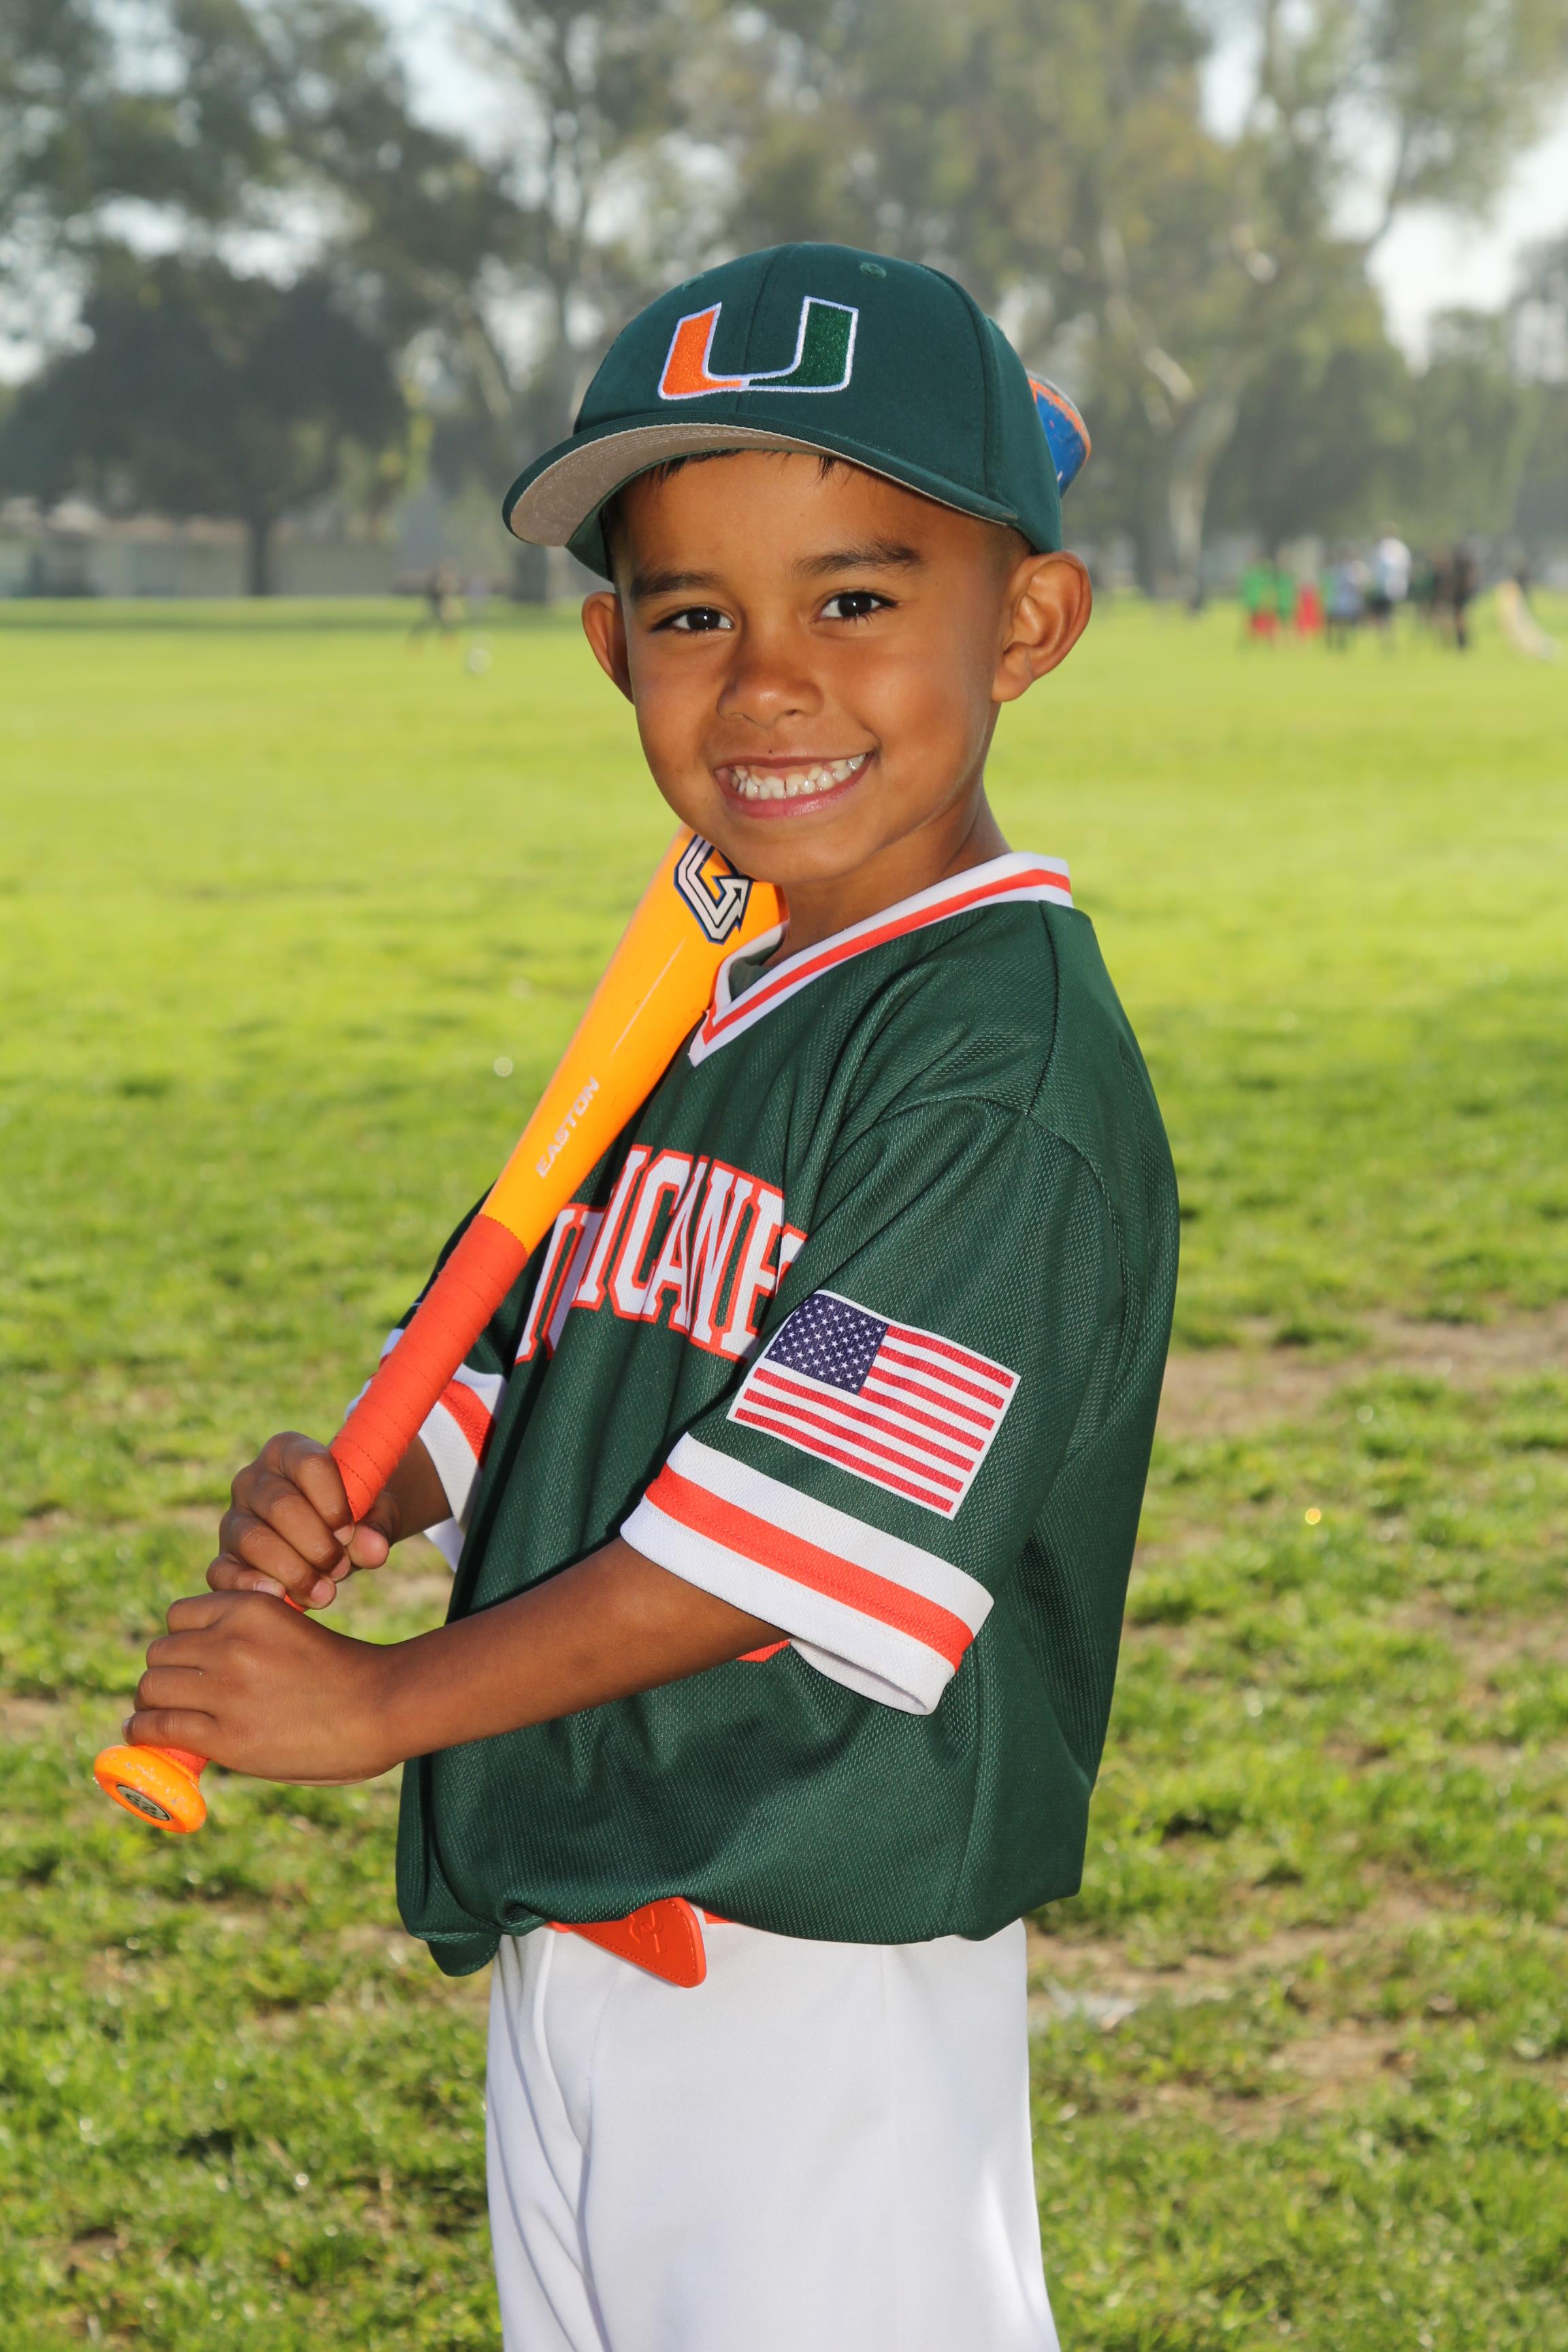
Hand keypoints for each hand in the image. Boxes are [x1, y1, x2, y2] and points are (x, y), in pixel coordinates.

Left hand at [128, 1591, 400, 1782]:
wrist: (383, 1706)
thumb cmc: (345, 1672)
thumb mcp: (291, 1627)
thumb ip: (248, 1634)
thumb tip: (207, 1656)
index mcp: (249, 1608)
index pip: (178, 1615)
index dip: (181, 1639)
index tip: (189, 1660)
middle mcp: (230, 1642)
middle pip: (159, 1652)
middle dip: (164, 1672)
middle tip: (177, 1694)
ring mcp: (225, 1689)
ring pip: (150, 1687)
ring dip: (151, 1703)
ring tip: (160, 1718)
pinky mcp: (226, 1736)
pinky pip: (158, 1725)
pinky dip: (144, 1731)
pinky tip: (144, 1735)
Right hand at [208, 1431, 427, 1609]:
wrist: (335, 1538)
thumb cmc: (353, 1516)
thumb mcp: (374, 1514)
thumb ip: (377, 1527)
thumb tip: (374, 1550)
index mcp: (288, 1451)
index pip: (309, 1465)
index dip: (334, 1503)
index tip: (349, 1531)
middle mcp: (252, 1479)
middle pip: (281, 1505)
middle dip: (317, 1543)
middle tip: (340, 1567)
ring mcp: (233, 1519)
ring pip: (253, 1540)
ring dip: (293, 1570)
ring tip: (325, 1591)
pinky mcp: (223, 1558)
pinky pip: (223, 1572)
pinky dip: (251, 1587)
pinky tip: (281, 1596)